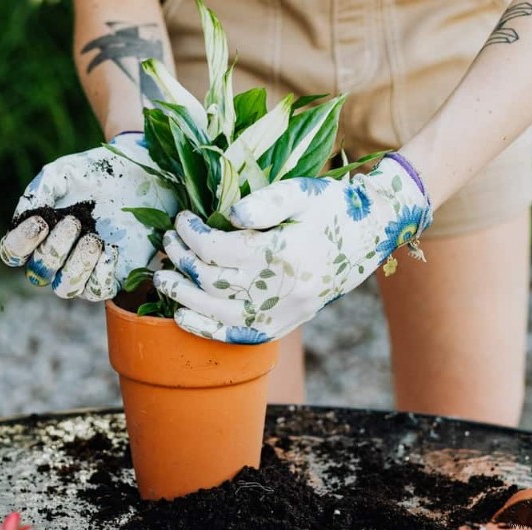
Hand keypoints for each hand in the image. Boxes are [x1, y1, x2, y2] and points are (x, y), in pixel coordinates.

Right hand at [0, 132, 176, 299]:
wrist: (139, 175)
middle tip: (74, 222)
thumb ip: (40, 189)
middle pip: (39, 273)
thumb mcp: (64, 173)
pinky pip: (98, 291)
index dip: (21, 243)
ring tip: (94, 239)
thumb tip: (23, 215)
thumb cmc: (96, 174)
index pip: (13, 253)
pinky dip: (102, 273)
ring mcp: (83, 270)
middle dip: (54, 249)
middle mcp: (56, 259)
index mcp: (38, 234)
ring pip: (66, 289)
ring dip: (77, 265)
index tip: (40, 222)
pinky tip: (111, 248)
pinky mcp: (112, 276)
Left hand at [153, 154, 431, 342]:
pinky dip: (207, 329)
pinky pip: (239, 335)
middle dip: (181, 260)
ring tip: (162, 278)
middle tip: (167, 242)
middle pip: (211, 280)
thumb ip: (265, 201)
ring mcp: (283, 312)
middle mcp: (281, 289)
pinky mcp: (284, 324)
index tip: (182, 219)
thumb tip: (228, 215)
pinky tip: (183, 317)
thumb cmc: (331, 208)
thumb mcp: (301, 192)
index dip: (191, 233)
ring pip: (218, 311)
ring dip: (183, 295)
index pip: (217, 248)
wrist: (370, 235)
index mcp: (282, 253)